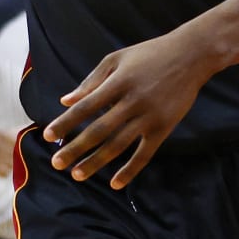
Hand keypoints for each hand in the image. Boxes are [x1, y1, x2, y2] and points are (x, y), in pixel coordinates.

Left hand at [44, 32, 213, 187]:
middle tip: (56, 163)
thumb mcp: (116, 59)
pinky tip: (115, 183)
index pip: (85, 106)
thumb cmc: (149, 54)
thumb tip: (65, 101)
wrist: (190, 56)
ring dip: (96, 162)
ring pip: (118, 145)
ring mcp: (149, 116)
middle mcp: (132, 101)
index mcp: (118, 82)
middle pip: (99, 130)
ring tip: (77, 175)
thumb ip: (91, 81)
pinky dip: (130, 170)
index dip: (66, 122)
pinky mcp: (164, 127)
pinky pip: (145, 154)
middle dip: (75, 148)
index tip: (47, 136)